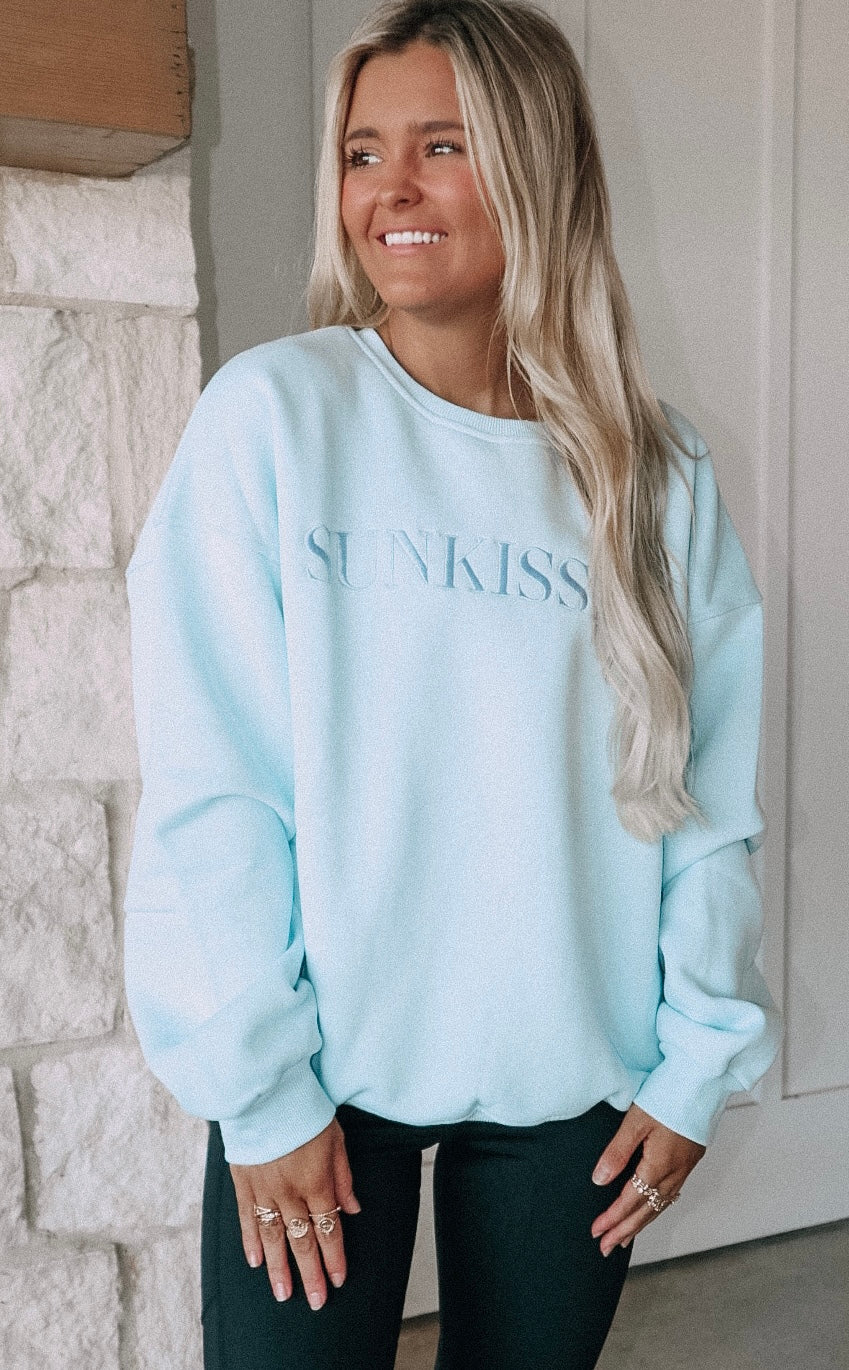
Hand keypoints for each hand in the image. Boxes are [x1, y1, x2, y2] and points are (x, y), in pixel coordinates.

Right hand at [229, 1116, 361, 1308]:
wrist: (265, 1090)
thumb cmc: (306, 1110)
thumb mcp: (336, 1139)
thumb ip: (343, 1177)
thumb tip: (352, 1209)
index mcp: (317, 1181)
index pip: (330, 1228)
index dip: (334, 1257)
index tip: (338, 1280)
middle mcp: (290, 1192)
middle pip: (302, 1240)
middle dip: (311, 1274)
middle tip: (315, 1302)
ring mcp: (264, 1189)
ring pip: (273, 1238)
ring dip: (279, 1269)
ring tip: (283, 1294)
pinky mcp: (243, 1182)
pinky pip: (247, 1219)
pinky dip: (251, 1241)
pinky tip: (255, 1261)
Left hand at [590, 1103, 704, 1255]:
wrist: (703, 1080)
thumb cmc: (668, 1094)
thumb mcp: (636, 1120)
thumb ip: (617, 1152)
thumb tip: (599, 1181)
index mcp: (660, 1164)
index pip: (630, 1200)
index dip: (612, 1218)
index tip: (596, 1232)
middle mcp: (675, 1171)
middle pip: (646, 1210)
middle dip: (624, 1230)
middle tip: (605, 1248)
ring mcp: (685, 1167)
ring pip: (660, 1205)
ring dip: (640, 1223)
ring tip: (623, 1238)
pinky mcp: (691, 1159)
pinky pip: (671, 1194)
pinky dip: (657, 1208)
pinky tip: (651, 1210)